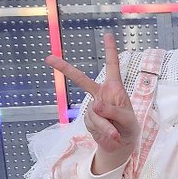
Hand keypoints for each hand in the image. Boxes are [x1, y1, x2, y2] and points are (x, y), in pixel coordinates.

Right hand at [45, 33, 138, 172]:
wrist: (122, 144)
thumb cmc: (128, 126)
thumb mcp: (127, 119)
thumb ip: (113, 111)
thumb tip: (94, 105)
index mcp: (115, 88)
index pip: (112, 66)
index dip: (110, 51)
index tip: (107, 34)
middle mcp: (102, 94)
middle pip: (82, 80)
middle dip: (65, 69)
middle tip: (48, 58)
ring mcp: (93, 107)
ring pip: (94, 114)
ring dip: (106, 126)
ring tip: (116, 133)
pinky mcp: (87, 119)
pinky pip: (92, 124)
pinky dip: (102, 131)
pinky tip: (110, 135)